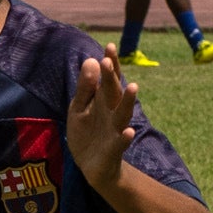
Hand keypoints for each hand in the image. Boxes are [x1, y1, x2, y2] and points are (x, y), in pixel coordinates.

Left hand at [66, 46, 144, 182]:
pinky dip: (125, 138)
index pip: (108, 79)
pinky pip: (120, 143)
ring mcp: (114, 130)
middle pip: (114, 92)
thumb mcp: (79, 108)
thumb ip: (85, 87)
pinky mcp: (113, 149)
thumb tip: (91, 60)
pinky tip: (128, 132)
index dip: (110, 64)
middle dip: (112, 77)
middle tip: (107, 61)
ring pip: (123, 114)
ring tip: (133, 87)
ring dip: (127, 101)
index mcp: (102, 101)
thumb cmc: (86, 132)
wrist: (91, 166)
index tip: (109, 46)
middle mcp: (112, 112)